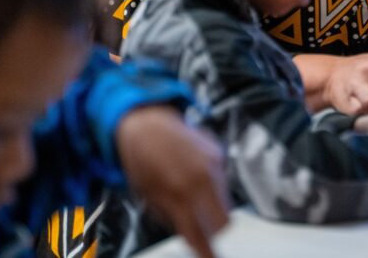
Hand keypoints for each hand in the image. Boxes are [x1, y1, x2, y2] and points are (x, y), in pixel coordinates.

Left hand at [116, 106, 229, 257]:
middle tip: (203, 231)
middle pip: (224, 220)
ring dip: (213, 207)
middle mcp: (203, 178)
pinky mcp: (219, 153)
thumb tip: (191, 232)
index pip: (200, 232)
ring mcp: (215, 164)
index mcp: (181, 192)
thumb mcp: (148, 195)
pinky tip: (193, 177)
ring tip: (191, 198)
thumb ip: (172, 215)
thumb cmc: (141, 160)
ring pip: (226, 200)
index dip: (207, 251)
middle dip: (214, 230)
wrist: (146, 123)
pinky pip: (221, 180)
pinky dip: (211, 186)